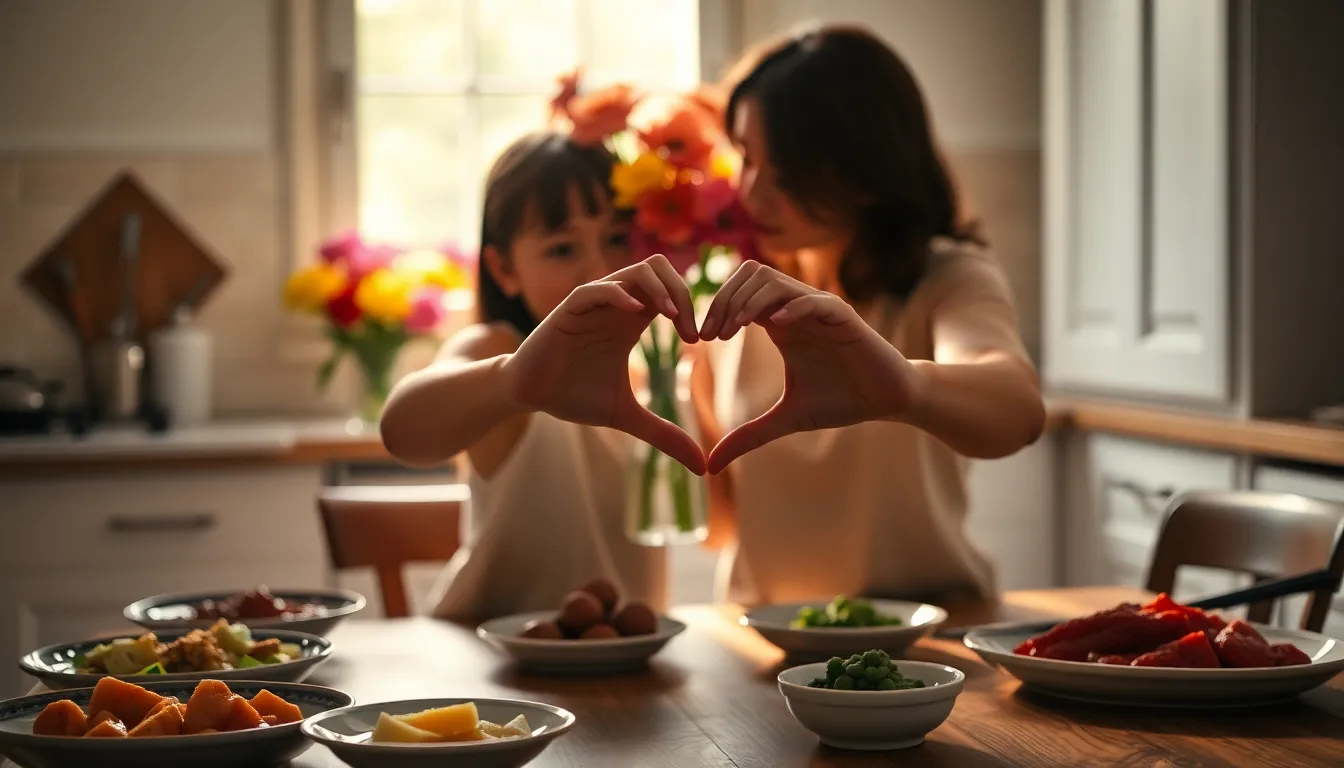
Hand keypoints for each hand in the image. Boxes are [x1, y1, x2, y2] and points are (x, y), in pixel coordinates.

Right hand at [503, 255, 705, 473]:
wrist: (530, 396)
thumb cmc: (574, 397)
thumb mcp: (626, 417)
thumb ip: (664, 435)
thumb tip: (701, 467)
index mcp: (631, 321)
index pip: (671, 293)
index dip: (692, 308)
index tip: (700, 340)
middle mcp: (616, 306)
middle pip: (659, 270)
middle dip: (682, 291)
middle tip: (691, 328)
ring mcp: (593, 305)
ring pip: (634, 271)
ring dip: (659, 288)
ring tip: (672, 316)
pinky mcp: (568, 310)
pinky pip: (596, 288)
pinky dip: (619, 293)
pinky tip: (637, 312)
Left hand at [697, 262, 921, 473]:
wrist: (886, 399)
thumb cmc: (840, 401)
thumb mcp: (786, 420)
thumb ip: (749, 436)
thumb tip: (712, 464)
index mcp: (780, 324)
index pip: (739, 296)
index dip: (716, 310)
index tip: (700, 340)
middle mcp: (796, 310)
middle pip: (751, 277)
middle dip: (725, 299)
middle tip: (712, 333)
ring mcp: (820, 309)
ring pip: (776, 281)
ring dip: (751, 300)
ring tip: (736, 327)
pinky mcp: (845, 318)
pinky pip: (815, 301)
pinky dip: (794, 307)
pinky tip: (777, 326)